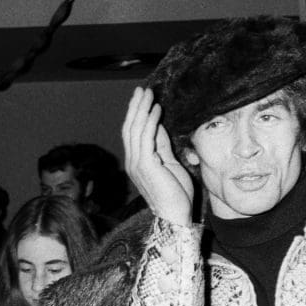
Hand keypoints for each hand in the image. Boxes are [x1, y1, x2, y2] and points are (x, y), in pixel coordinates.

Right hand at [122, 87, 194, 225]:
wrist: (175, 215)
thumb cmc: (175, 194)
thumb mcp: (169, 164)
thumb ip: (161, 146)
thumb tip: (158, 126)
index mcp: (137, 162)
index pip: (133, 133)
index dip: (136, 115)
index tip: (142, 99)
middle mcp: (132, 162)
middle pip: (130, 128)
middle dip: (136, 107)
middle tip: (141, 89)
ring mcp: (137, 164)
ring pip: (136, 130)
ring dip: (142, 109)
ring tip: (149, 94)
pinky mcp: (145, 165)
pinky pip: (145, 137)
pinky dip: (150, 121)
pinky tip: (156, 110)